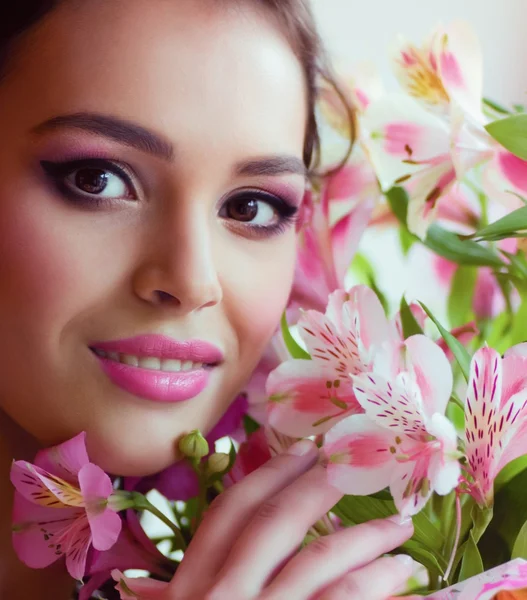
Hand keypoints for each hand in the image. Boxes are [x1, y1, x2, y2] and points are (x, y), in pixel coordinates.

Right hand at [163, 439, 413, 599]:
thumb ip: (214, 582)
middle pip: (272, 526)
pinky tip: (400, 578)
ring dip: (363, 539)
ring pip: (316, 565)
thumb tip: (253, 535)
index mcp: (189, 593)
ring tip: (399, 529)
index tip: (302, 451)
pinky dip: (374, 586)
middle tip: (354, 468)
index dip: (267, 475)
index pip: (227, 515)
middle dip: (316, 489)